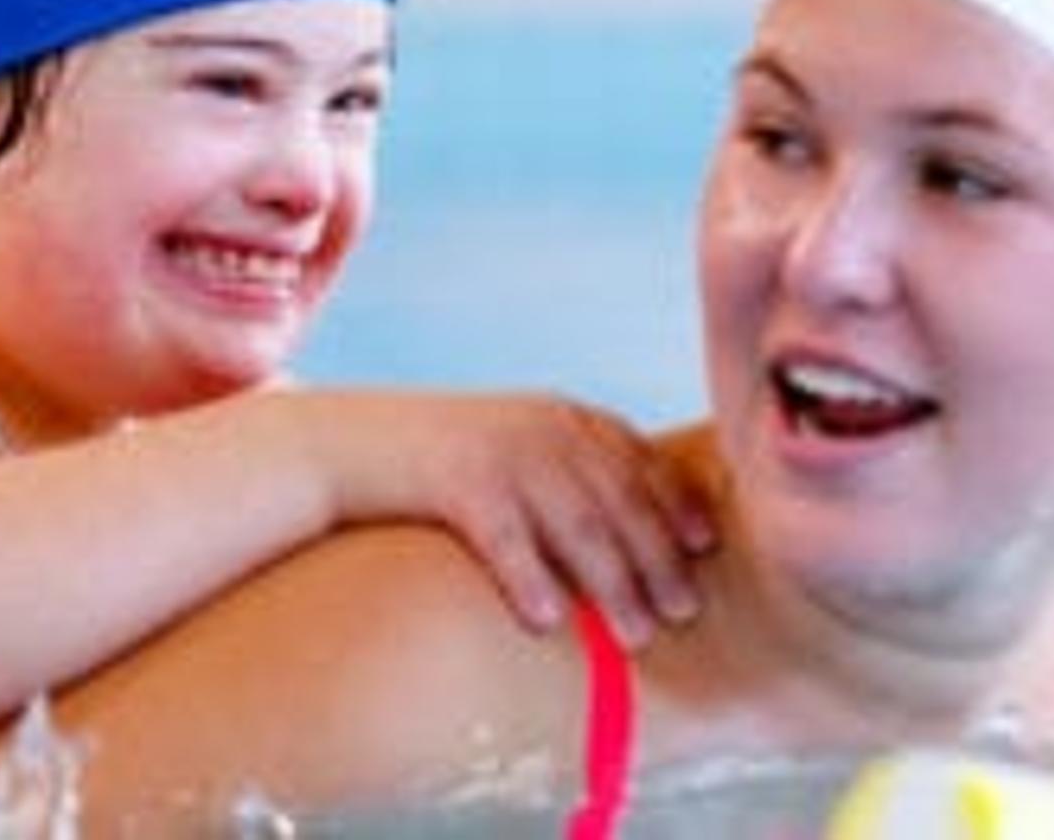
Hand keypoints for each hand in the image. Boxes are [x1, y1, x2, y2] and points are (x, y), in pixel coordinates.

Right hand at [296, 391, 716, 647]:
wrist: (349, 443)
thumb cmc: (442, 463)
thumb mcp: (515, 448)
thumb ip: (572, 475)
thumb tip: (637, 543)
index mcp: (562, 416)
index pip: (636, 459)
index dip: (674, 501)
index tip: (704, 545)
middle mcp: (539, 426)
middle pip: (616, 497)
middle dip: (655, 556)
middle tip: (683, 611)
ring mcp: (497, 449)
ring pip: (574, 522)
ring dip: (612, 582)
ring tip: (635, 635)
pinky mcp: (453, 479)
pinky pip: (503, 536)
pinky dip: (531, 578)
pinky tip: (549, 620)